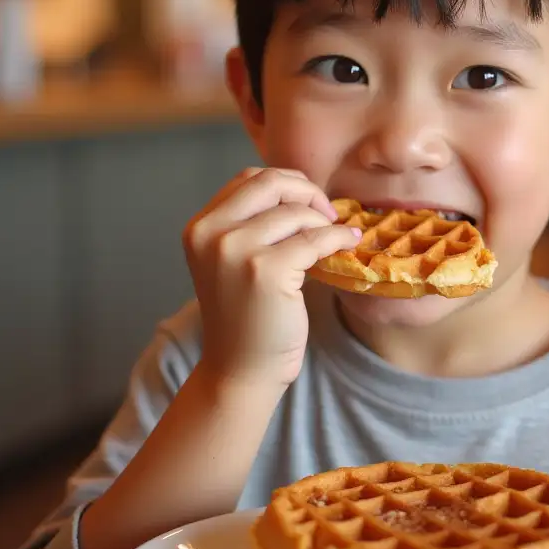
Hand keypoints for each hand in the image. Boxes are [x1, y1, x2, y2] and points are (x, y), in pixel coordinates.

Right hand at [182, 167, 360, 390]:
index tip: (309, 203)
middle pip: (271, 183)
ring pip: (295, 213)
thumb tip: (304, 190)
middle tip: (328, 213)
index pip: (249, 179)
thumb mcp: (233, 260)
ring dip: (324, 222)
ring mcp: (235, 250)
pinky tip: (347, 243)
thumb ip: (252, 223)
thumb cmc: (246, 315)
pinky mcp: (267, 270)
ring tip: (334, 238)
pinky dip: (337, 237)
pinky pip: (315, 239)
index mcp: (200, 226)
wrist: (242, 369)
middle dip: (307, 192)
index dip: (287, 184)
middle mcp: (211, 233)